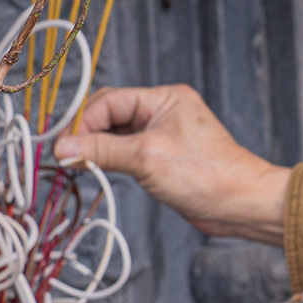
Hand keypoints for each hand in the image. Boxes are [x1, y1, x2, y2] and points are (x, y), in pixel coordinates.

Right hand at [55, 84, 290, 246]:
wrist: (240, 204)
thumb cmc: (205, 174)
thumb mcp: (146, 158)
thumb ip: (102, 149)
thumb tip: (63, 146)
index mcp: (164, 99)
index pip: (109, 101)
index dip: (83, 121)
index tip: (63, 146)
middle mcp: (163, 111)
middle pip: (110, 114)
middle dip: (86, 133)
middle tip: (66, 156)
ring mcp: (163, 134)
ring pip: (116, 134)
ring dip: (96, 147)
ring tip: (77, 165)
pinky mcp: (163, 156)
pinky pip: (127, 151)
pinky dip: (110, 159)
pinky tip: (96, 170)